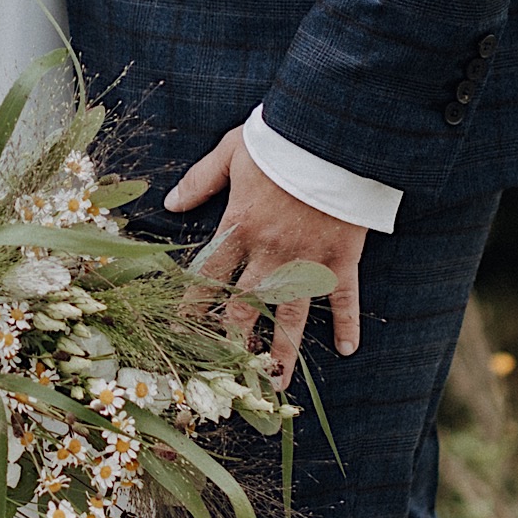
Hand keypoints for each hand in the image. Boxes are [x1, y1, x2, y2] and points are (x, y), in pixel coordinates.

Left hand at [165, 128, 365, 386]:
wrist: (330, 135)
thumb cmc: (278, 140)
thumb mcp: (231, 151)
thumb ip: (200, 179)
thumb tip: (170, 203)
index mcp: (239, 226)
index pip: (208, 275)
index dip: (192, 305)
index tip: (181, 331)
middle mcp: (270, 252)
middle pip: (246, 306)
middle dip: (235, 341)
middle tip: (229, 374)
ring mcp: (307, 259)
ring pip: (292, 315)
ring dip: (284, 351)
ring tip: (277, 382)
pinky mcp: (341, 257)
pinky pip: (344, 298)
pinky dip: (347, 323)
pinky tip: (347, 349)